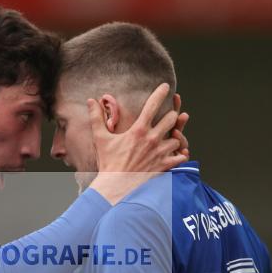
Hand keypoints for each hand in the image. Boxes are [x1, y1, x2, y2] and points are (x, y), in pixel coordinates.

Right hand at [87, 83, 189, 203]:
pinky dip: (180, 155)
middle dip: (172, 116)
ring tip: (170, 138)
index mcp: (139, 130)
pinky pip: (180, 157)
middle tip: (170, 116)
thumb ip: (96, 118)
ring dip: (175, 137)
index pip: (153, 105)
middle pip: (172, 119)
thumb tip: (91, 100)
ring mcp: (160, 153)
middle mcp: (152, 139)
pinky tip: (178, 155)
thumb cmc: (108, 163)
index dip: (161, 93)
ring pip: (177, 139)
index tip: (166, 87)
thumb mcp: (100, 138)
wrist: (116, 186)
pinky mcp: (165, 166)